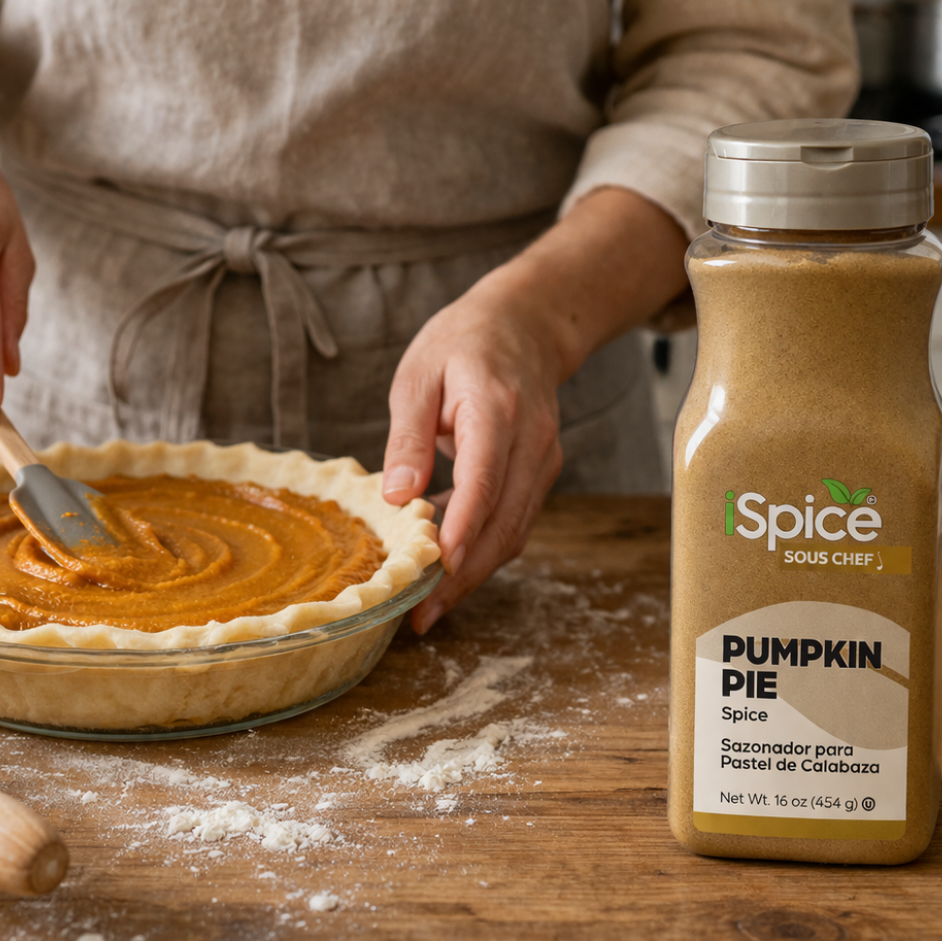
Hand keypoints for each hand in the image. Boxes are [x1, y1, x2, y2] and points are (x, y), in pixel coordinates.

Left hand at [384, 271, 564, 631]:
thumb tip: (397, 497)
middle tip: (422, 616)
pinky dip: (486, 549)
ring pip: (514, 530)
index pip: (484, 481)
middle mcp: (531, 441)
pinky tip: (451, 567)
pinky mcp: (543, 471)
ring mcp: (545, 459)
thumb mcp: (419, 374)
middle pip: (503, 521)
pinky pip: (517, 520)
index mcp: (497, 410)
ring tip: (431, 607)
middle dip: (464, 575)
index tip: (435, 572)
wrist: (526, 324)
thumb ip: (408, 435)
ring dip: (475, 573)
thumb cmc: (462, 343)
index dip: (461, 530)